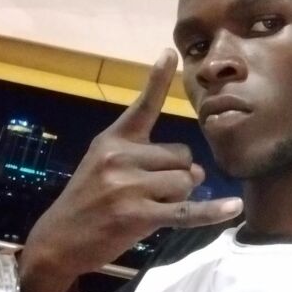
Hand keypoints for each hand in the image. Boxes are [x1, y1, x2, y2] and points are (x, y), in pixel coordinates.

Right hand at [18, 49, 241, 291]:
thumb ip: (148, 157)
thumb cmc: (88, 198)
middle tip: (154, 190)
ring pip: (186, 182)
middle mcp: (121, 157)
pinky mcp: (138, 216)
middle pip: (182, 156)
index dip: (157, 78)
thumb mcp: (104, 163)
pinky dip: (212, 211)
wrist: (58, 239)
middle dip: (178, 174)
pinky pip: (186, 211)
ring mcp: (129, 187)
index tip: (170, 52)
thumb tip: (196, 170)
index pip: (142, 105)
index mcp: (114, 139)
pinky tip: (234, 207)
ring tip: (152, 205)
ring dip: (180, 196)